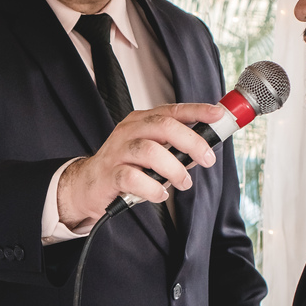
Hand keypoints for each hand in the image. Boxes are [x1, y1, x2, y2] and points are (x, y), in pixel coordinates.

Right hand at [57, 103, 229, 226]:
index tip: (217, 114)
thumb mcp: (150, 152)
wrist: (88, 185)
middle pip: (163, 126)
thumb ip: (175, 149)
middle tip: (207, 159)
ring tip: (183, 183)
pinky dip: (152, 188)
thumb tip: (205, 150)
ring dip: (174, 169)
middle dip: (191, 142)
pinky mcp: (110, 174)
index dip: (196, 111)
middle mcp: (128, 132)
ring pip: (149, 151)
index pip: (171, 110)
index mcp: (140, 122)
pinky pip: (134, 178)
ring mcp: (117, 152)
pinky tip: (159, 194)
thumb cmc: (124, 167)